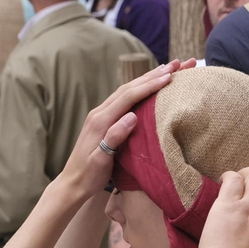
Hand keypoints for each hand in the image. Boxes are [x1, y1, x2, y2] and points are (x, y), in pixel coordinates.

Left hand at [59, 59, 191, 195]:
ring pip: (127, 90)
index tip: (170, 76)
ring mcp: (101, 114)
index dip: (150, 85)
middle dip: (153, 74)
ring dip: (148, 78)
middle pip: (129, 87)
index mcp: (101, 121)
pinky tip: (149, 86)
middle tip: (176, 64)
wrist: (72, 183)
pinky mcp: (103, 119)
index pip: (129, 96)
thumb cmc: (89, 175)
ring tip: (168, 69)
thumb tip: (132, 116)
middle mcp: (100, 112)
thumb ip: (114, 137)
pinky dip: (140, 88)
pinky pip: (125, 98)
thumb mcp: (101, 160)